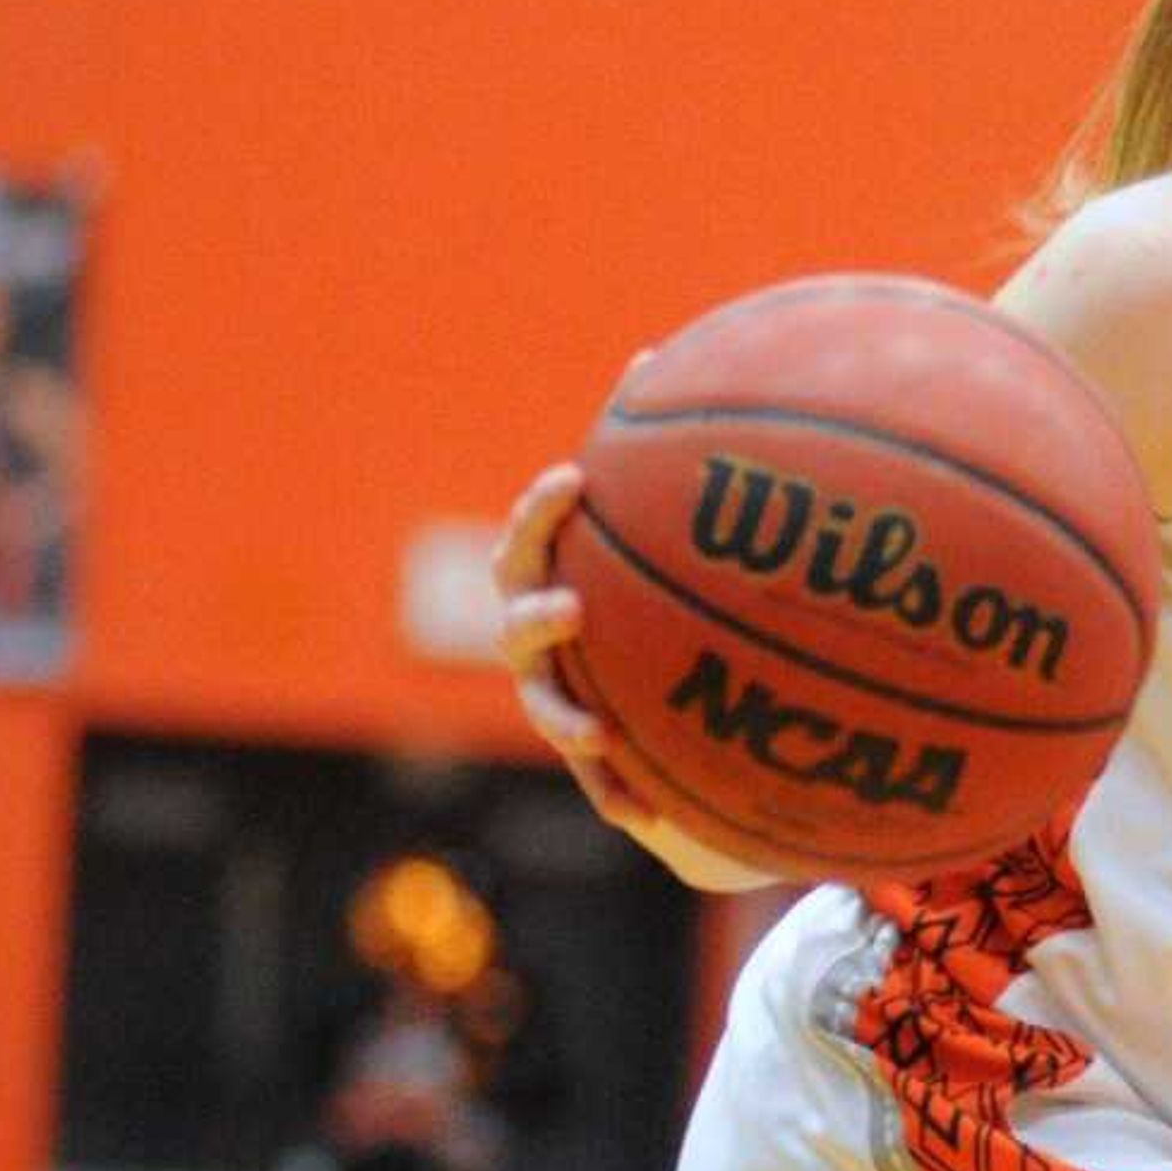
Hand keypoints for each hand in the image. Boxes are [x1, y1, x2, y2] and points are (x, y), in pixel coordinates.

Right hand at [495, 461, 778, 888]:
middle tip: (572, 609)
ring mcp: (556, 699)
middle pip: (516, 623)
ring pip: (547, 708)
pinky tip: (646, 818)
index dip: (542, 511)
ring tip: (595, 730)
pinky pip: (599, 785)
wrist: (653, 694)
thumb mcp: (655, 532)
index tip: (576, 480)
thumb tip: (651, 353)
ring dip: (565, 717)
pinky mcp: (590, 760)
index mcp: (551, 577)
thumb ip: (653, 460)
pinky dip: (617, 797)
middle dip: (536, 615)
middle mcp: (540, 640)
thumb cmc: (649, 594)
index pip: (530, 539)